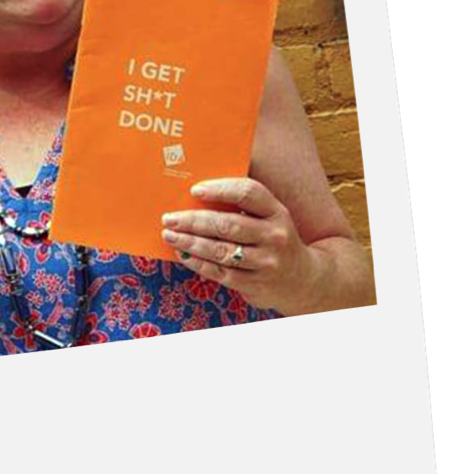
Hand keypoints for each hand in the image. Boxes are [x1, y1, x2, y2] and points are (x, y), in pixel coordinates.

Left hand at [160, 177, 318, 314]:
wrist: (303, 280)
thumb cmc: (274, 239)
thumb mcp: (271, 217)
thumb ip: (244, 205)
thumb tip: (198, 193)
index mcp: (277, 212)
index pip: (249, 193)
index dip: (220, 189)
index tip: (195, 190)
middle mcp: (274, 236)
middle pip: (228, 224)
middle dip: (194, 220)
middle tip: (169, 217)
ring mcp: (265, 262)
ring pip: (220, 251)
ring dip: (190, 242)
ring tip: (169, 235)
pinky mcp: (254, 284)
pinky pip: (219, 272)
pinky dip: (198, 262)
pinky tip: (183, 254)